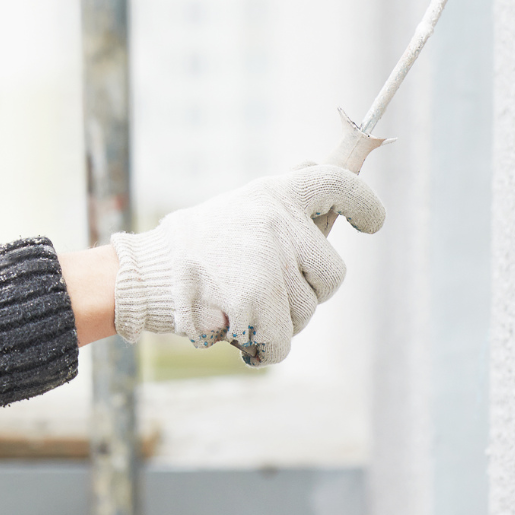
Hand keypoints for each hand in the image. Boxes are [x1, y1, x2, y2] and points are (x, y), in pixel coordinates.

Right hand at [109, 165, 384, 365]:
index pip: (337, 185)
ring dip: (279, 322)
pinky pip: (283, 343)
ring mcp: (267, 263)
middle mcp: (276, 223)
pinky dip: (265, 348)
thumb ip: (281, 202)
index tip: (372, 224)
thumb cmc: (195, 246)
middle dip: (309, 293)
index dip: (365, 204)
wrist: (142, 276)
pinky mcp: (254, 304)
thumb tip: (319, 165)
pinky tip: (237, 334)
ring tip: (238, 306)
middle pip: (332, 275)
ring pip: (307, 313)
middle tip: (267, 291)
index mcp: (273, 194)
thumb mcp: (239, 208)